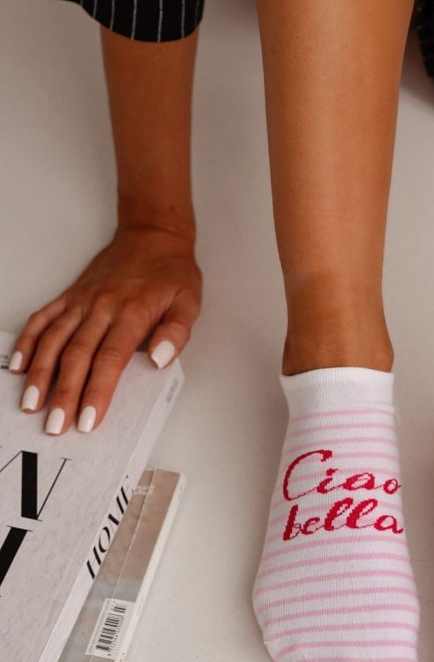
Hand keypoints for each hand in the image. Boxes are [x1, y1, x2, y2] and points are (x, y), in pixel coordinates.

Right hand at [10, 225, 201, 433]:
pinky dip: (26, 342)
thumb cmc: (171, 273)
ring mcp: (81, 302)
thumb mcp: (189, 301)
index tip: (89, 420)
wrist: (152, 235)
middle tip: (55, 426)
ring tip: (30, 405)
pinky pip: (42, 319)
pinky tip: (17, 366)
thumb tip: (161, 359)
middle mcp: (101, 308)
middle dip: (63, 394)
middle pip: (76, 356)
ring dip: (39, 374)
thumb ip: (177, 332)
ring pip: (53, 340)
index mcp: (131, 313)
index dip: (97, 391)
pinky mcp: (69, 297)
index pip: (110, 359)